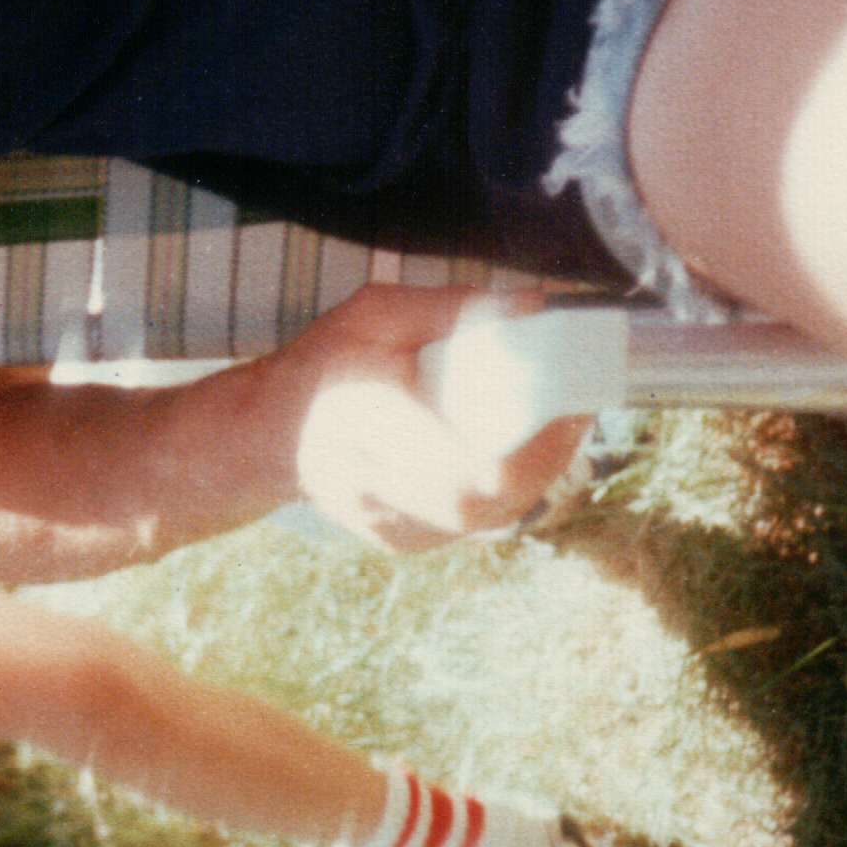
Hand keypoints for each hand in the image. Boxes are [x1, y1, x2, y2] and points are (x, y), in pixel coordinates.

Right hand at [285, 287, 589, 549]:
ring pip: (491, 517)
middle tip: (576, 408)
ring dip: (538, 472)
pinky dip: (510, 489)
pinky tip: (521, 453)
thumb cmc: (323, 369)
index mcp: (367, 421)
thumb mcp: (375, 315)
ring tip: (559, 425)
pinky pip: (477, 523)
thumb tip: (535, 305)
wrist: (269, 437)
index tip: (569, 403)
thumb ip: (452, 308)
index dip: (532, 443)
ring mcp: (394, 525)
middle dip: (549, 455)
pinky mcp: (407, 542)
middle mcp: (378, 487)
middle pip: (489, 500)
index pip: (466, 461)